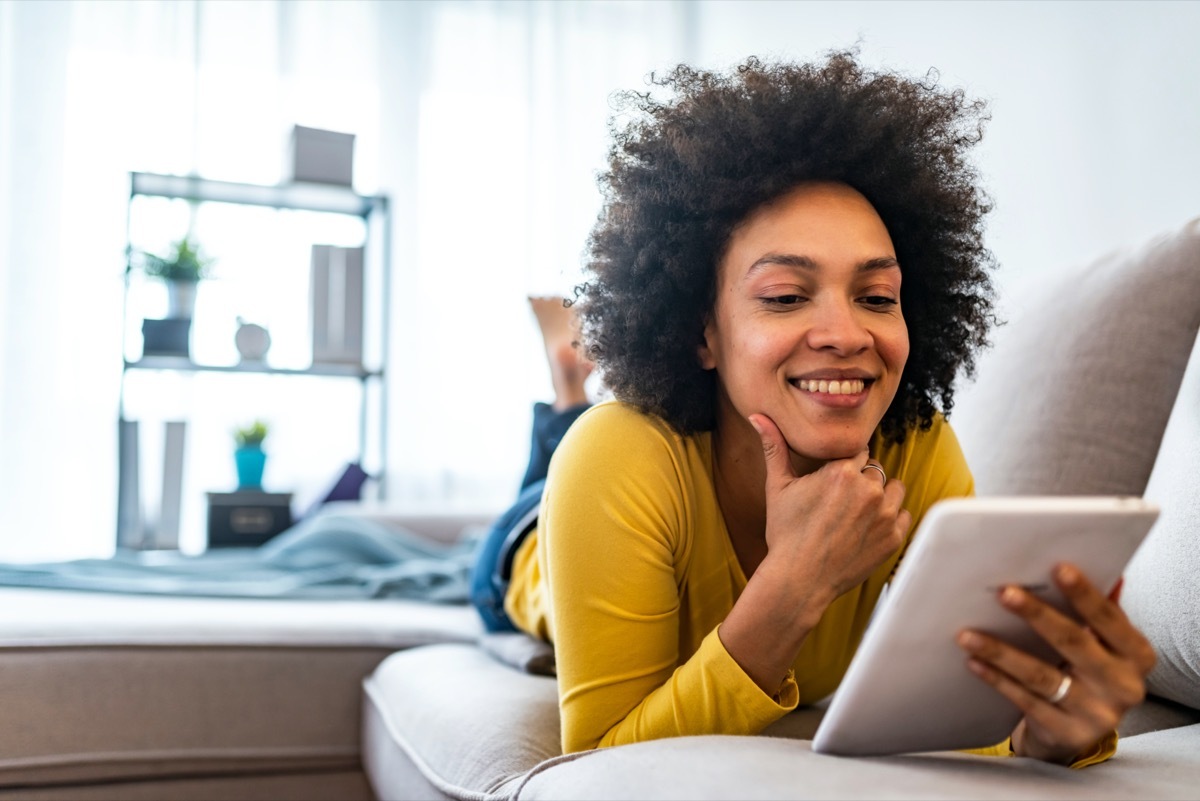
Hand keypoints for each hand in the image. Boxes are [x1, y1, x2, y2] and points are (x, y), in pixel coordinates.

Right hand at [748, 413, 910, 601]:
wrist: (799, 580)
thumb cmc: (785, 533)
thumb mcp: (777, 487)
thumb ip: (774, 446)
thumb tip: (756, 415)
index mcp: (842, 472)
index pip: (858, 451)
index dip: (845, 465)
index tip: (833, 482)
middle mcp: (868, 490)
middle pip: (875, 469)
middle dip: (861, 480)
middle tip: (840, 502)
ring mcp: (884, 515)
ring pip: (894, 488)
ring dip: (880, 495)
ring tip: (856, 513)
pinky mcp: (893, 538)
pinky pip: (903, 515)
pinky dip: (890, 519)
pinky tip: (867, 529)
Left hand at [957, 563, 1155, 764]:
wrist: (1078, 731)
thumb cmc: (1088, 672)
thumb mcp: (1102, 644)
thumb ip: (1099, 611)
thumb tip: (1105, 570)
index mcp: (1137, 655)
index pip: (1110, 619)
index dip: (1085, 594)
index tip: (1057, 568)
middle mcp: (1124, 686)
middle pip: (1074, 643)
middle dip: (1037, 615)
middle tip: (1004, 593)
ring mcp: (1097, 714)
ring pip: (1042, 676)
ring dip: (1001, 652)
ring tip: (967, 633)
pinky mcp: (1067, 734)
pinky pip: (1026, 701)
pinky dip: (998, 680)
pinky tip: (974, 662)